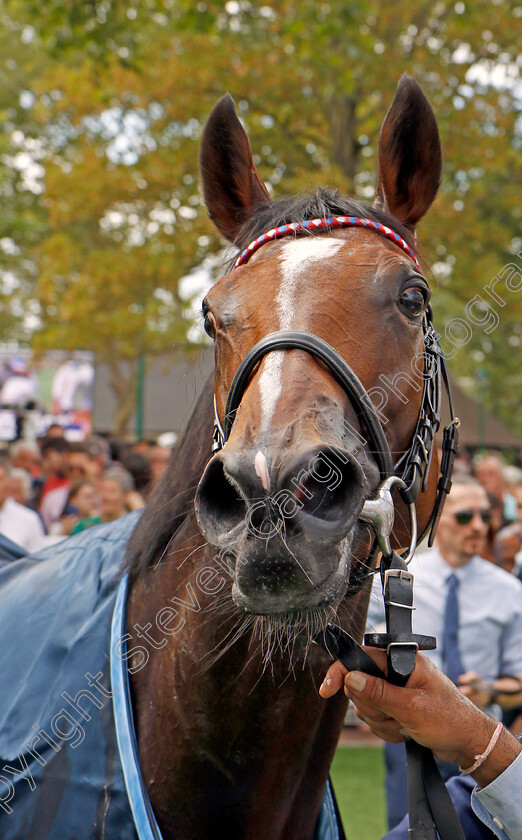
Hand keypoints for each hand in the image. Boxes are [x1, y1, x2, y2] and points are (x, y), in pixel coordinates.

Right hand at [320, 650, 520, 786]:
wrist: (468, 743)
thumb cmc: (450, 720)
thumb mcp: (412, 708)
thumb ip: (379, 693)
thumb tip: (351, 678)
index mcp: (403, 660)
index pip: (362, 658)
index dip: (342, 672)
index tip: (328, 689)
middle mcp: (397, 671)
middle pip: (360, 686)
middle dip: (374, 708)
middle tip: (397, 717)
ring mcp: (396, 689)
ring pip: (366, 706)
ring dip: (384, 723)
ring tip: (407, 726)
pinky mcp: (396, 705)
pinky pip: (377, 718)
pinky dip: (389, 730)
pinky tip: (407, 732)